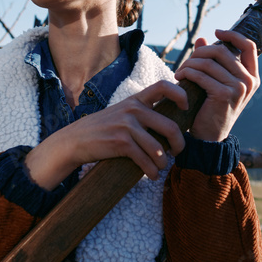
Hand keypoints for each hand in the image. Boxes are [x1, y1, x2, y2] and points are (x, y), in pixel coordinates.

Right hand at [24, 79, 187, 188]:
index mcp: (136, 99)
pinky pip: (145, 160)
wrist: (75, 140)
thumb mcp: (121, 112)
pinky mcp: (121, 143)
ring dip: (163, 162)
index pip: (164, 86)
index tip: (186, 108)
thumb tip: (169, 126)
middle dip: (179, 144)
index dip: (181, 95)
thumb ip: (141, 112)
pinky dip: (151, 171)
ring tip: (160, 167)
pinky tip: (151, 175)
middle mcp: (133, 109)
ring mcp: (127, 126)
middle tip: (177, 152)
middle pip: (169, 127)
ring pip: (158, 148)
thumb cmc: (102, 129)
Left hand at [174, 29, 259, 141]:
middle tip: (186, 62)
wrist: (209, 138)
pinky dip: (187, 73)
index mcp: (252, 76)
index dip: (232, 35)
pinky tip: (179, 79)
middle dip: (199, 53)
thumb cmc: (211, 109)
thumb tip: (201, 39)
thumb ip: (211, 61)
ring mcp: (239, 88)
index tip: (216, 31)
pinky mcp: (224, 94)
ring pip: (208, 62)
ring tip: (180, 73)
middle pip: (221, 51)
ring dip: (189, 64)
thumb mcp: (215, 83)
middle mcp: (249, 81)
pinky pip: (201, 75)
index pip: (248, 46)